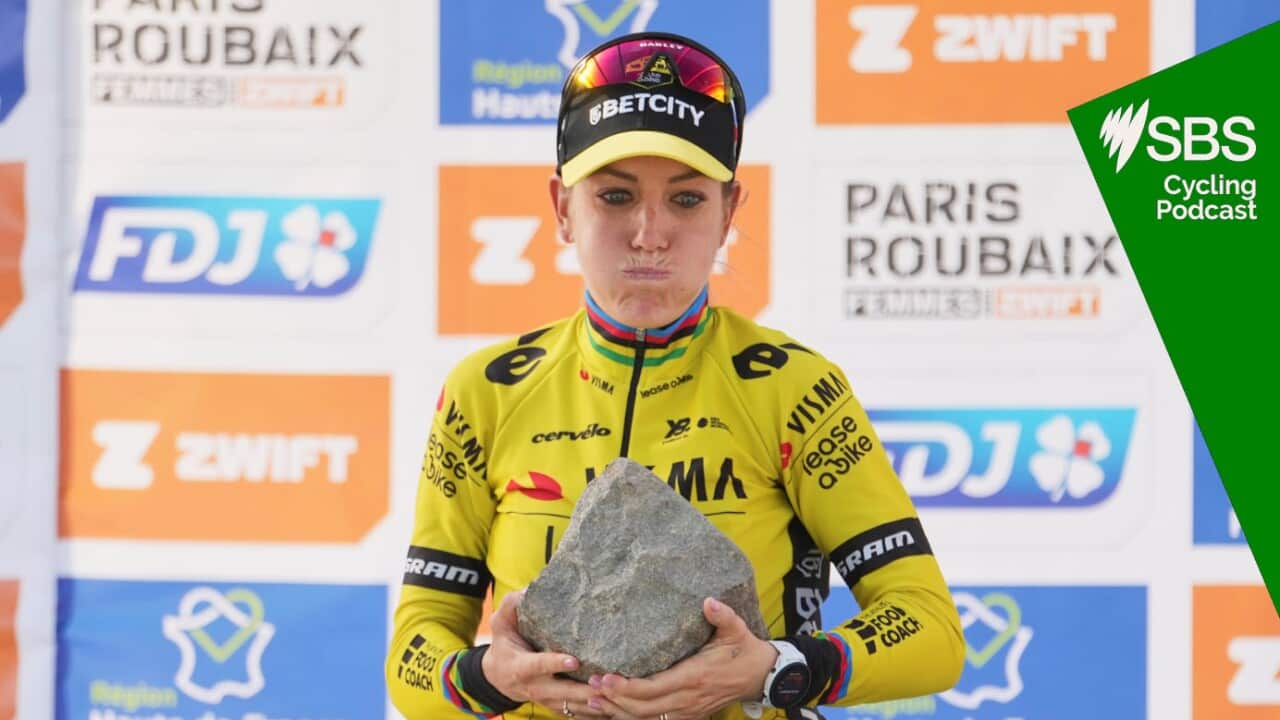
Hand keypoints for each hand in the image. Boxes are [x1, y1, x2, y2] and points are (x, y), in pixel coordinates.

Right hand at [482, 589, 609, 718]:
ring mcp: (548, 700)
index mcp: (522, 666)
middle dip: (584, 689)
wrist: (499, 677)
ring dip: (595, 701)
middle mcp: (536, 687)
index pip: (539, 665)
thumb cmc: (505, 643)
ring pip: (574, 706)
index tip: (574, 661)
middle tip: (606, 680)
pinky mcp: (558, 707)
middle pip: (563, 692)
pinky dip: (597, 710)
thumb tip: (530, 588)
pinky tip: (617, 703)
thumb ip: (512, 605)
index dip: (556, 664)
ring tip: (617, 693)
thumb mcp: (501, 623)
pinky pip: (579, 713)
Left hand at [586, 597, 777, 719]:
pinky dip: (635, 719)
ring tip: (594, 702)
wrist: (761, 676)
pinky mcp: (690, 714)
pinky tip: (617, 712)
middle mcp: (688, 698)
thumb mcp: (735, 629)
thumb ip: (721, 616)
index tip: (605, 678)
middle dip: (615, 700)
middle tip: (590, 688)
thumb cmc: (744, 650)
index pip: (653, 688)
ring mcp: (689, 710)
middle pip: (644, 708)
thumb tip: (708, 602)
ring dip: (620, 712)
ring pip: (648, 719)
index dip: (627, 687)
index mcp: (694, 677)